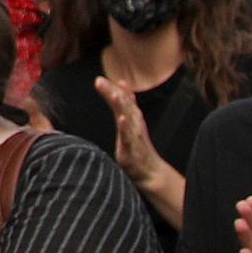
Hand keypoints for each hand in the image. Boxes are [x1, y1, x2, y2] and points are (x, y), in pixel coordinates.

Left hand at [99, 77, 187, 224]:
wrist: (150, 173)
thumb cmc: (138, 150)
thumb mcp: (129, 129)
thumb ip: (124, 110)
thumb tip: (119, 91)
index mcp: (132, 120)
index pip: (123, 102)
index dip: (113, 90)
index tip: (101, 79)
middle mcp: (135, 125)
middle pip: (124, 106)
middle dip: (113, 93)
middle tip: (100, 81)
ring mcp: (134, 137)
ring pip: (128, 119)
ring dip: (123, 105)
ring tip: (115, 94)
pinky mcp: (132, 150)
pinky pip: (129, 137)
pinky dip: (126, 127)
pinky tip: (122, 118)